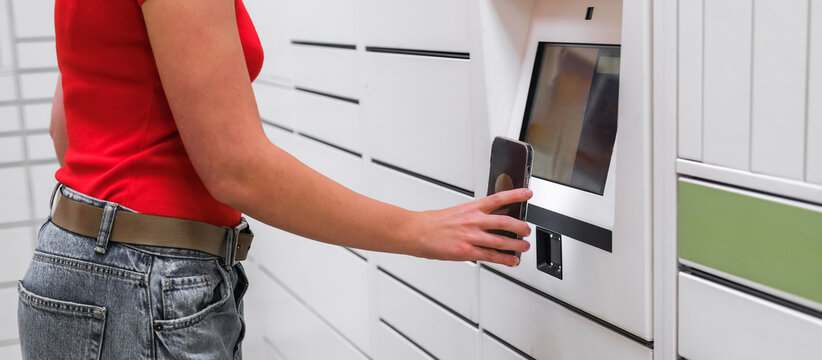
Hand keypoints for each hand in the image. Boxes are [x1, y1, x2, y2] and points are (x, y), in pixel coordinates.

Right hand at [409, 188, 532, 265]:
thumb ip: (473, 216)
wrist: (415, 232)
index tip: (528, 193)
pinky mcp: (466, 252)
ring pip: (501, 241)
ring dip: (516, 245)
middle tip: (527, 230)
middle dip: (520, 227)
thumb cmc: (432, 223)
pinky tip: (512, 261)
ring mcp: (470, 237)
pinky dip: (504, 259)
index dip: (515, 195)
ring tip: (524, 247)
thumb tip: (488, 221)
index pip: (498, 198)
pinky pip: (490, 256)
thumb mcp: (456, 212)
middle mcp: (473, 221)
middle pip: (504, 222)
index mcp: (471, 208)